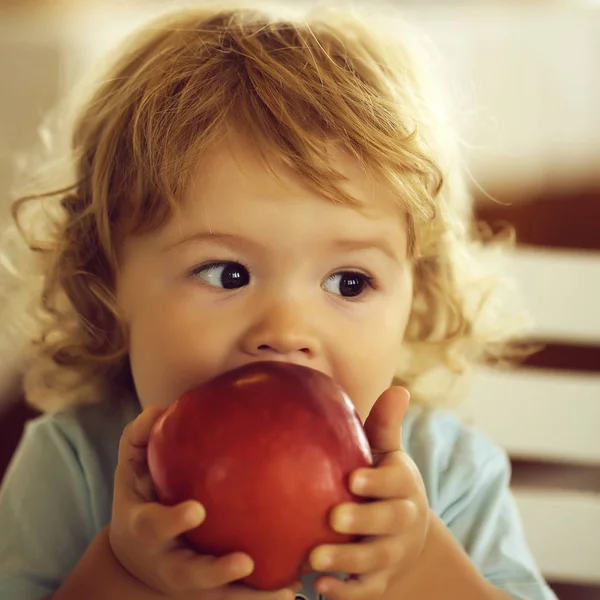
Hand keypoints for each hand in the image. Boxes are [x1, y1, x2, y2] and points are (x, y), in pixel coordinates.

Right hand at [109, 406, 298, 599]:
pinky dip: (261, 595)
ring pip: (219, 597)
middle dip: (215, 571)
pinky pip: (237, 598)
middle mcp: (168, 562)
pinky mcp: (209, 592)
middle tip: (244, 560)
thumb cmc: (140, 500)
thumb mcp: (130, 471)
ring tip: (285, 590)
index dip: (173, 521)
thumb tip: (157, 410)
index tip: (197, 510)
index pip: (155, 526)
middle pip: (190, 575)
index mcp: (146, 529)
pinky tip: (293, 587)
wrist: (134, 556)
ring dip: (249, 596)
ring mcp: (190, 582)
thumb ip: (139, 439)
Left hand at [308, 387, 428, 599]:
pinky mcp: (381, 580)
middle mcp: (403, 520)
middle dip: (365, 521)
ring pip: (376, 560)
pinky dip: (345, 592)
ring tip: (314, 559)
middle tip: (333, 518)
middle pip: (391, 522)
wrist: (408, 535)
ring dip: (347, 560)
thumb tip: (398, 388)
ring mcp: (393, 552)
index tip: (353, 480)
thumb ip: (385, 426)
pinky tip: (319, 589)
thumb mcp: (388, 454)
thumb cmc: (386, 483)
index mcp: (403, 484)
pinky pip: (366, 590)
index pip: (396, 482)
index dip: (378, 483)